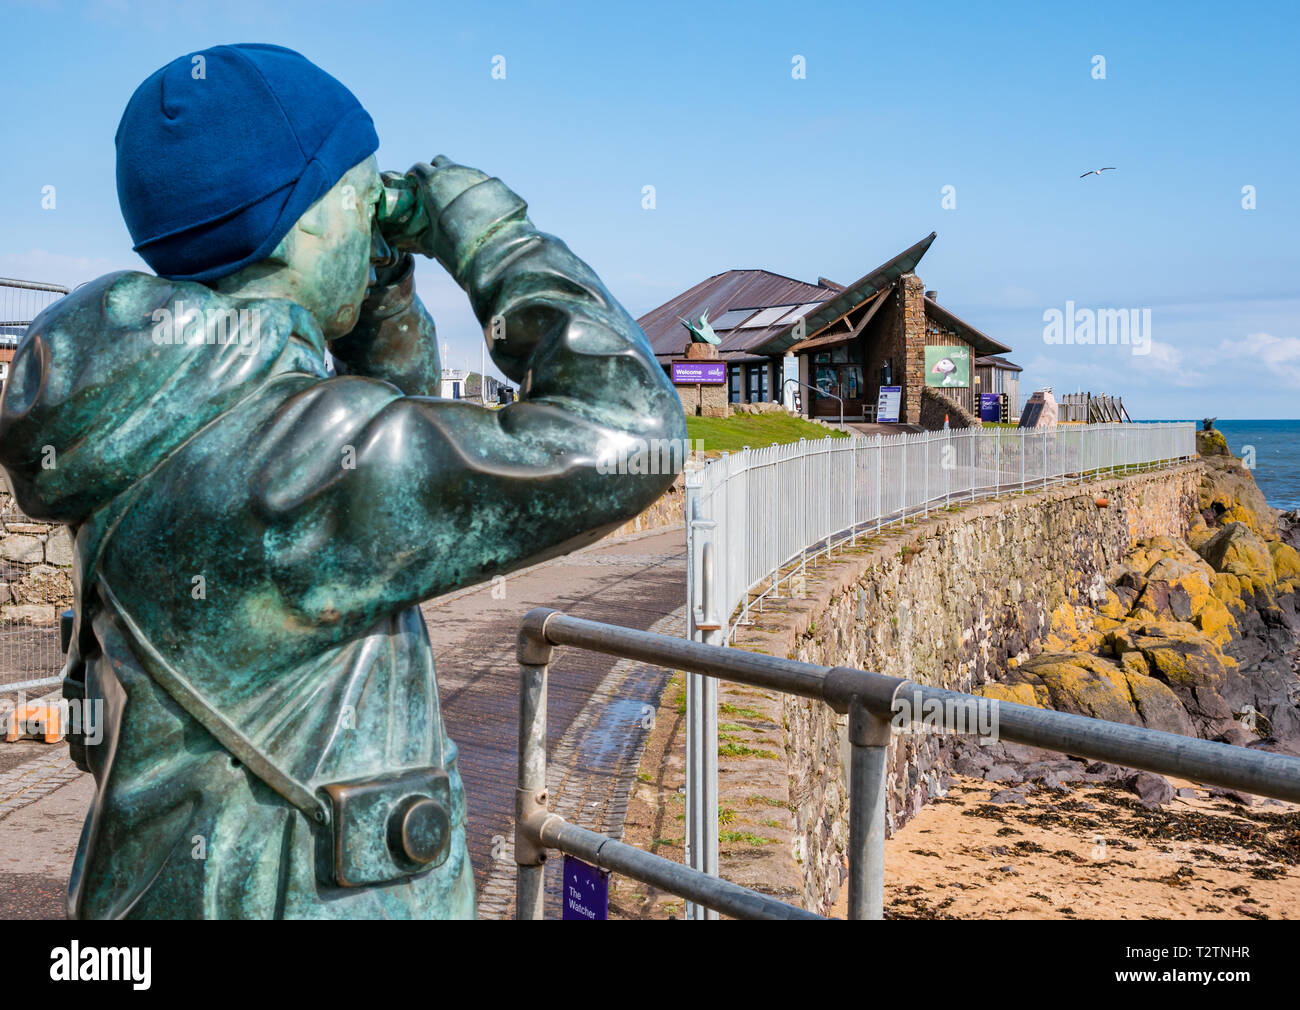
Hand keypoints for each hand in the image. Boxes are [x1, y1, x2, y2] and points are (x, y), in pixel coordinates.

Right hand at [377, 157, 491, 263]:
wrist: (492, 239)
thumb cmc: (456, 240)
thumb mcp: (433, 242)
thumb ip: (424, 236)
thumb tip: (421, 242)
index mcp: (432, 181)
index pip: (418, 169)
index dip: (413, 175)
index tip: (412, 182)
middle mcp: (452, 172)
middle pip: (439, 162)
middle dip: (434, 171)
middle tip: (433, 186)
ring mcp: (473, 174)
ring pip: (459, 170)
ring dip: (455, 179)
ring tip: (456, 198)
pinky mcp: (490, 181)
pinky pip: (476, 180)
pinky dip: (471, 187)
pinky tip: (475, 204)